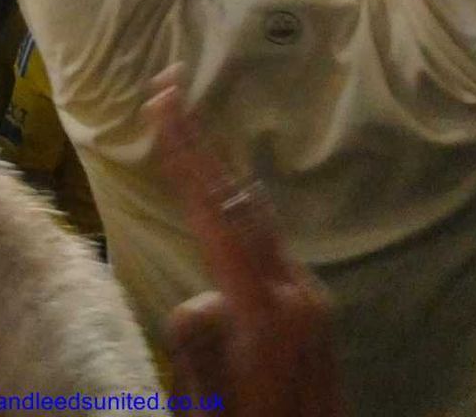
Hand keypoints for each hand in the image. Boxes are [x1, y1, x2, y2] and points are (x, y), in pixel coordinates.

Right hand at [146, 76, 344, 416]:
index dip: (186, 157)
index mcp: (267, 311)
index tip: (163, 105)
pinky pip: (266, 252)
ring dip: (218, 182)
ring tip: (186, 136)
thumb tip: (200, 301)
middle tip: (171, 89)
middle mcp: (297, 295)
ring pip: (257, 224)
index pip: (215, 216)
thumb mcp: (206, 405)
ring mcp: (310, 304)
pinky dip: (236, 220)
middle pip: (239, 203)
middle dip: (202, 145)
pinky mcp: (312, 316)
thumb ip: (197, 343)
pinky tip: (219, 208)